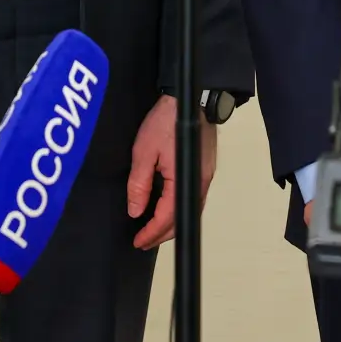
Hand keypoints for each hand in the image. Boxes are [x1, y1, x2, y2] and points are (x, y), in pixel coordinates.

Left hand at [127, 95, 218, 249]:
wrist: (191, 99)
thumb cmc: (165, 122)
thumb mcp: (144, 151)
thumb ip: (139, 184)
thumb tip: (135, 211)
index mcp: (184, 182)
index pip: (167, 217)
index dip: (151, 232)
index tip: (138, 241)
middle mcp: (199, 184)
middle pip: (182, 219)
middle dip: (162, 234)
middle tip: (144, 242)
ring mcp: (205, 177)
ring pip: (189, 210)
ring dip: (172, 224)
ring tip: (153, 230)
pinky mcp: (205, 169)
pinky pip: (192, 198)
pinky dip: (179, 209)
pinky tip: (168, 209)